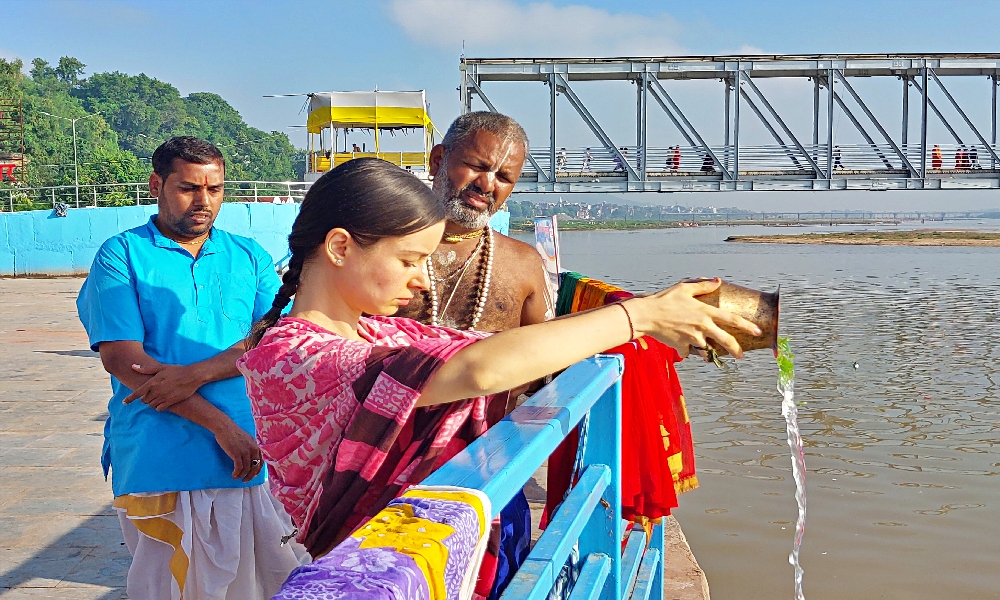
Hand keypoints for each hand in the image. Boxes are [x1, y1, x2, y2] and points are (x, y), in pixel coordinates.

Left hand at [123, 363, 205, 410]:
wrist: (192, 376)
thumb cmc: (177, 370)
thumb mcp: (161, 367)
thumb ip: (146, 369)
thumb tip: (133, 366)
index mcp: (152, 382)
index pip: (137, 393)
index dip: (129, 399)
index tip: (124, 402)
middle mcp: (156, 391)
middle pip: (144, 400)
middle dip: (145, 398)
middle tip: (150, 394)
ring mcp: (163, 397)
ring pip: (151, 405)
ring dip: (152, 403)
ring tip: (157, 398)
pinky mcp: (170, 402)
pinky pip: (160, 409)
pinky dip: (159, 407)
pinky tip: (162, 402)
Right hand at [214, 423, 263, 481]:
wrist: (225, 427)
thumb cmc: (233, 432)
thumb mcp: (246, 439)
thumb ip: (250, 447)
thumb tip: (250, 458)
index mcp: (255, 445)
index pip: (261, 461)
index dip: (257, 470)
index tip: (253, 474)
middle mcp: (253, 449)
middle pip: (255, 467)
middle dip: (251, 475)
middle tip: (245, 480)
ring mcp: (245, 451)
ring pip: (247, 469)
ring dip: (242, 475)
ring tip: (237, 477)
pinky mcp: (237, 454)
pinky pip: (239, 468)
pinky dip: (236, 473)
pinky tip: (233, 475)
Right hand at [629, 278, 760, 358]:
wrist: (646, 315)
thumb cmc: (664, 299)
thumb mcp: (684, 288)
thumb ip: (703, 286)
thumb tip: (718, 281)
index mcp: (705, 312)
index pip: (731, 319)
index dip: (747, 326)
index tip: (758, 331)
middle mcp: (702, 327)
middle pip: (725, 340)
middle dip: (736, 349)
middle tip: (741, 355)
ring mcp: (692, 338)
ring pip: (706, 349)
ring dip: (706, 350)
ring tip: (705, 350)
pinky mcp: (681, 346)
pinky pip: (687, 351)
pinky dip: (686, 349)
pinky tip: (681, 344)